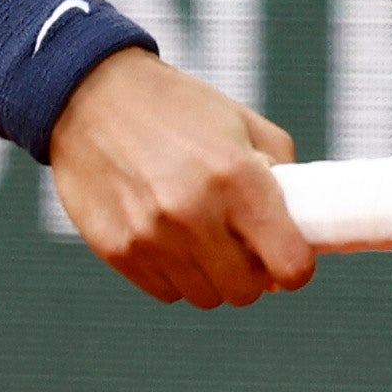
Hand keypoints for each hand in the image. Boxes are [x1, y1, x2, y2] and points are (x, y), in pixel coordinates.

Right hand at [47, 55, 313, 306]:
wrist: (91, 95)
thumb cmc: (177, 108)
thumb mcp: (244, 123)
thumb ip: (283, 176)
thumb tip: (300, 234)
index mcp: (237, 178)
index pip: (289, 264)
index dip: (296, 267)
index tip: (288, 258)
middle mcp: (195, 213)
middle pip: (245, 291)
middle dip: (251, 275)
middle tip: (240, 246)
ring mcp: (152, 237)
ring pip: (204, 296)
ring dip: (210, 276)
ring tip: (199, 236)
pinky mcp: (118, 250)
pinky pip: (164, 291)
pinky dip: (172, 273)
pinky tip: (165, 236)